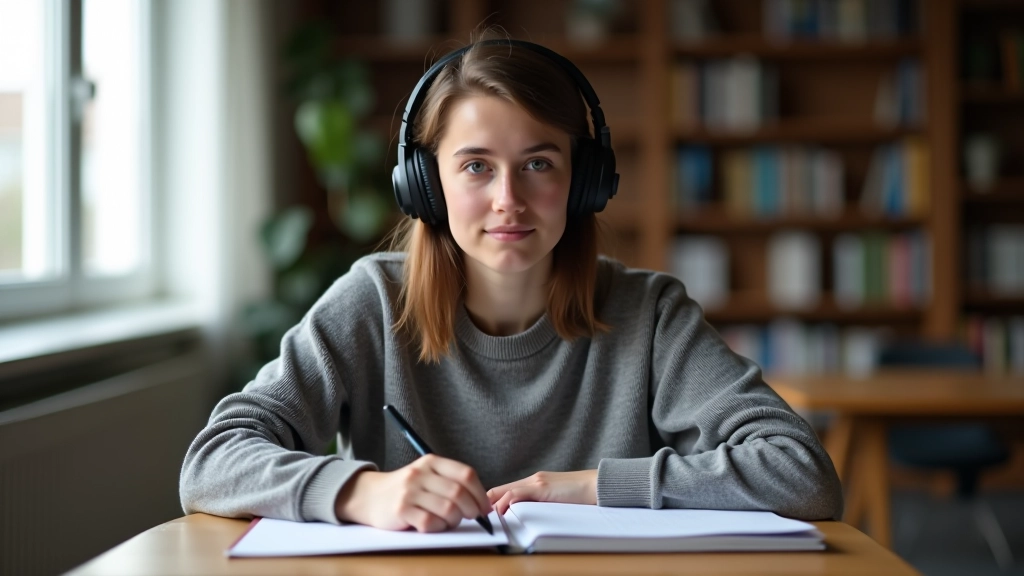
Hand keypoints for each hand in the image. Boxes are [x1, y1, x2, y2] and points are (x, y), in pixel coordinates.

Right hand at [334, 454, 491, 532]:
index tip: (484, 506)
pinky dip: (437, 528)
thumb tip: (481, 502)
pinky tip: (433, 525)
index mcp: (431, 462)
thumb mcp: (426, 475)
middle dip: (471, 509)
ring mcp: (409, 491)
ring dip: (454, 520)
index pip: (466, 474)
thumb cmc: (406, 489)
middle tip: (471, 517)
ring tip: (449, 521)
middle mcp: (420, 474)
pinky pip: (429, 523)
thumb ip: (450, 482)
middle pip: (459, 493)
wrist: (369, 496)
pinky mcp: (401, 510)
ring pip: (447, 509)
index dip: (480, 493)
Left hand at [487, 470, 597, 514]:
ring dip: (491, 506)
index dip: (490, 502)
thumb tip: (526, 516)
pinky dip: (504, 503)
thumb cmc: (581, 495)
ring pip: (504, 491)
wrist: (597, 485)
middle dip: (484, 504)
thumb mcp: (555, 500)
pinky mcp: (542, 487)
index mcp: (534, 482)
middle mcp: (532, 479)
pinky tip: (499, 513)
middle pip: (498, 489)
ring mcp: (536, 482)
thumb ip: (540, 504)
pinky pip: (516, 493)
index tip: (483, 516)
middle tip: (477, 518)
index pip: (504, 490)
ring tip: (484, 519)